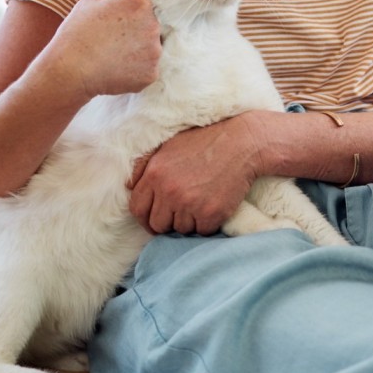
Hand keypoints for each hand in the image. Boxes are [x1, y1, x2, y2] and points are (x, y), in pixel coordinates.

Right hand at [51, 0, 160, 100]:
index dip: (125, 13)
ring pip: (151, 48)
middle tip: (111, 41)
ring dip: (137, 51)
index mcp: (139, 3)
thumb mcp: (88, 5)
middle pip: (150, 25)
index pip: (142, 4)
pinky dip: (135, 70)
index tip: (111, 22)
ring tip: (112, 56)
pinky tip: (116, 69)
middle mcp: (153, 25)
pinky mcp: (151, 74)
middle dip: (135, 31)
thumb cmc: (75, 34)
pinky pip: (147, 69)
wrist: (68, 71)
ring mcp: (154, 51)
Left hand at [127, 115, 263, 234]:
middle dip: (167, 221)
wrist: (243, 143)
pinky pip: (202, 231)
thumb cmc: (206, 141)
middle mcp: (169, 191)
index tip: (156, 217)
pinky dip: (208, 223)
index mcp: (155, 174)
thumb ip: (145, 166)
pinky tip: (214, 206)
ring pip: (180, 229)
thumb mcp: (169, 145)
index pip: (137, 209)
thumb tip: (128, 186)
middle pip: (157, 224)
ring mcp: (189, 204)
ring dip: (189, 221)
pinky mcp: (211, 213)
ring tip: (201, 203)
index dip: (145, 216)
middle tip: (182, 212)